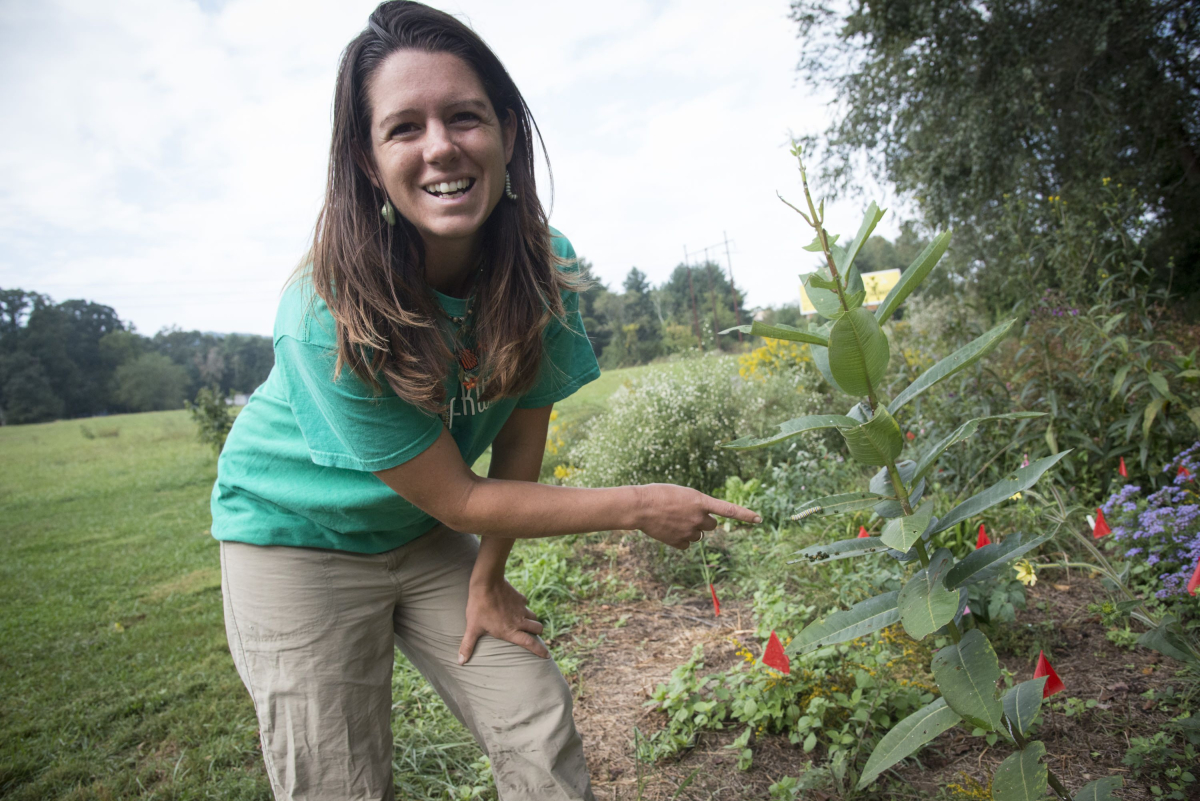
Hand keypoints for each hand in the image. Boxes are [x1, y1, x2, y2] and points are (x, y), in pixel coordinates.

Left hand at [458, 575, 547, 664]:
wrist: (487, 583)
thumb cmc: (479, 607)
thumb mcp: (473, 628)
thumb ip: (468, 645)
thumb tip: (461, 662)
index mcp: (510, 631)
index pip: (530, 643)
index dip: (540, 650)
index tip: (547, 656)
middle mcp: (519, 621)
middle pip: (538, 629)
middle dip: (538, 634)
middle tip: (534, 636)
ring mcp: (521, 608)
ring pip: (534, 617)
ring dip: (532, 621)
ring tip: (525, 623)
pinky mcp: (520, 598)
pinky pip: (525, 604)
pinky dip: (523, 607)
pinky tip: (515, 606)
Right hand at [633, 484, 761, 549]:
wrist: (640, 506)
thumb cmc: (658, 494)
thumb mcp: (682, 493)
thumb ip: (696, 504)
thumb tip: (701, 518)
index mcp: (700, 500)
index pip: (729, 509)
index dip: (745, 514)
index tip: (759, 519)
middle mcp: (698, 517)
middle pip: (712, 525)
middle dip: (705, 522)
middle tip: (689, 515)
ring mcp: (689, 531)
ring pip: (699, 535)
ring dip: (691, 530)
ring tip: (673, 521)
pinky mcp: (679, 542)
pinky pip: (687, 545)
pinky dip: (680, 539)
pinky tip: (669, 530)